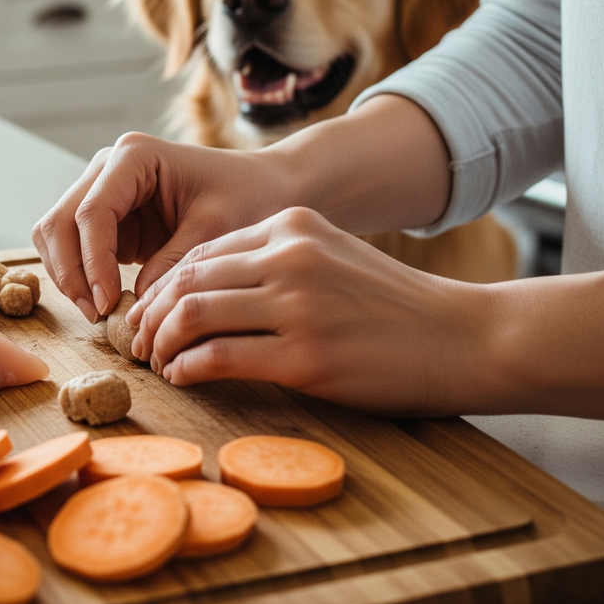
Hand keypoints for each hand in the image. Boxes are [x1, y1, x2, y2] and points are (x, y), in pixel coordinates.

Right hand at [31, 133, 288, 321]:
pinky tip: (105, 305)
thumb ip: (172, 265)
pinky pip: (74, 250)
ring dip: (69, 277)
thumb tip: (134, 308)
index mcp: (134, 156)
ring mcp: (102, 192)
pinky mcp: (108, 220)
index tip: (109, 303)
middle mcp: (108, 168)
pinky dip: (80, 278)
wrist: (264, 188)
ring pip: (56, 236)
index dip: (94, 261)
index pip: (92, 212)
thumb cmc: (248, 197)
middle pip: (60, 222)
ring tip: (100, 314)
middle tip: (98, 315)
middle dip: (72, 273)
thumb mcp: (216, 231)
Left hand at [128, 207, 487, 415]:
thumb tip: (205, 291)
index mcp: (292, 225)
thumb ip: (275, 261)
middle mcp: (289, 256)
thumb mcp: (333, 257)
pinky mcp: (304, 356)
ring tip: (157, 362)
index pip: (201, 252)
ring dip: (161, 343)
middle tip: (138, 342)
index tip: (149, 313)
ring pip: (192, 315)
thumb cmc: (395, 306)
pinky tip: (182, 378)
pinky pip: (217, 357)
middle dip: (150, 315)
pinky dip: (187, 368)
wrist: (465, 337)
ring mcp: (297, 304)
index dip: (163, 286)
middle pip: (186, 280)